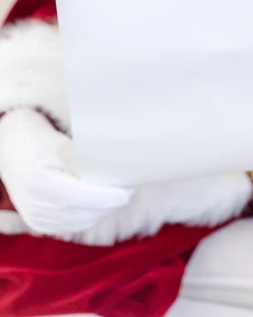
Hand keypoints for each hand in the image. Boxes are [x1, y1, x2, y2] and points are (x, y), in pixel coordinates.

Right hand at [0, 108, 132, 237]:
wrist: (9, 149)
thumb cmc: (39, 138)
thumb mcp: (61, 143)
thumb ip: (84, 160)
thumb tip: (116, 170)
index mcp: (38, 180)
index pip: (78, 196)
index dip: (105, 197)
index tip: (127, 192)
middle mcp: (34, 203)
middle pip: (81, 213)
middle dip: (109, 204)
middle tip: (130, 189)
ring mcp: (34, 217)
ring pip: (78, 222)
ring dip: (101, 211)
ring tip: (118, 195)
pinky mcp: (37, 223)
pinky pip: (70, 225)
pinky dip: (88, 216)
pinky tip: (101, 203)